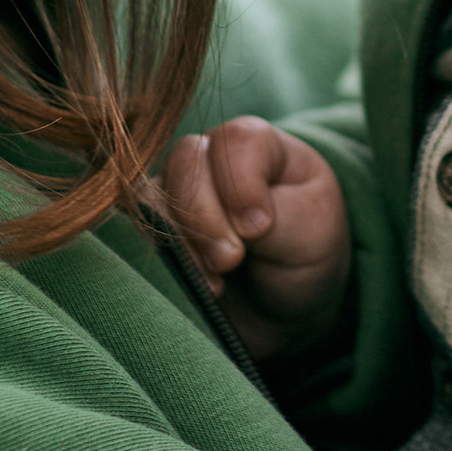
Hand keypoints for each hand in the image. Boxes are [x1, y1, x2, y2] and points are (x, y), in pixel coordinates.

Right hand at [158, 117, 351, 353]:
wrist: (280, 309)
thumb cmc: (305, 260)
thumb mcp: (312, 235)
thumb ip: (280, 219)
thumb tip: (236, 224)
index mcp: (262, 147)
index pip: (237, 140)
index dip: (242, 183)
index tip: (261, 229)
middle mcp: (214, 159)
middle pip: (187, 159)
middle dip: (206, 215)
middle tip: (231, 260)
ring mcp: (179, 190)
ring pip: (155, 193)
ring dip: (182, 240)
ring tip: (215, 283)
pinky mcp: (156, 226)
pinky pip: (139, 228)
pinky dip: (164, 258)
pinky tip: (198, 285)